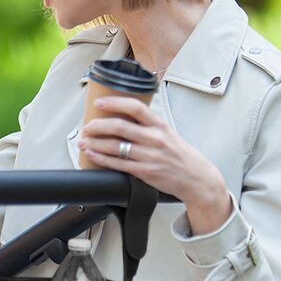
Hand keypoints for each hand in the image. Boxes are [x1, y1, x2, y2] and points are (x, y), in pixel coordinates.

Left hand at [78, 96, 231, 234]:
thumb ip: (147, 125)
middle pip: (120, 127)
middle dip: (98, 125)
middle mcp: (155, 138)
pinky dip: (101, 158)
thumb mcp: (168, 133)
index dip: (114, 103)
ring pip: (115, 146)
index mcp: (160, 125)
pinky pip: (117, 164)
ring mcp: (149, 156)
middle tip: (87, 126)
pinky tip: (92, 154)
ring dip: (95, 143)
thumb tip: (121, 116)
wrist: (196, 178)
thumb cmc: (180, 154)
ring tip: (84, 141)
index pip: (135, 107)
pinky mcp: (145, 172)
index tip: (99, 103)